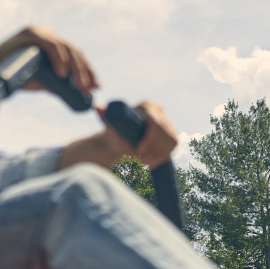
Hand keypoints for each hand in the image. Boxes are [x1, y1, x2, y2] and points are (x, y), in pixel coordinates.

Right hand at [0, 26, 97, 95]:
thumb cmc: (15, 78)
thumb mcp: (42, 81)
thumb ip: (58, 84)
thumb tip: (79, 93)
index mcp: (51, 44)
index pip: (75, 55)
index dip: (88, 70)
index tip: (96, 86)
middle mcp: (47, 34)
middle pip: (74, 51)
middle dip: (85, 71)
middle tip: (91, 88)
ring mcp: (39, 32)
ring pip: (66, 48)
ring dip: (76, 68)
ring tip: (79, 85)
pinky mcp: (30, 33)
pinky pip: (51, 45)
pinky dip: (59, 59)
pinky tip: (63, 74)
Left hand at [61, 100, 178, 170]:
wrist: (121, 136)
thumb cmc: (114, 129)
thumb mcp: (109, 123)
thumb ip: (103, 115)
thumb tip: (97, 107)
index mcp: (146, 106)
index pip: (154, 123)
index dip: (149, 139)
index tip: (138, 151)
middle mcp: (160, 110)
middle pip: (164, 133)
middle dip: (154, 149)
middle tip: (142, 160)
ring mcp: (167, 120)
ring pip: (170, 140)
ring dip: (159, 154)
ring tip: (145, 162)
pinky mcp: (171, 131)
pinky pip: (172, 145)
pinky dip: (163, 155)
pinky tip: (154, 162)